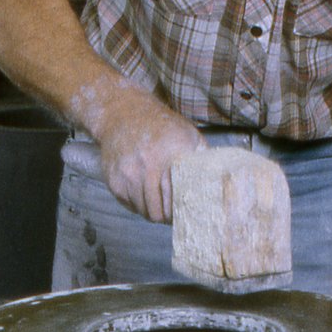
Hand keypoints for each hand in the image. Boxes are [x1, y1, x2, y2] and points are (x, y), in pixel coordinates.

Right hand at [89, 81, 204, 221]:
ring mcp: (128, 174)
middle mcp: (148, 166)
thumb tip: (217, 181)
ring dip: (152, 212)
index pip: (178, 199)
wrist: (122, 114)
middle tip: (172, 214)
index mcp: (172, 155)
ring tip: (159, 205)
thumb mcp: (187, 134)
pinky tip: (144, 193)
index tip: (186, 212)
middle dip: (167, 217)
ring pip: (144, 211)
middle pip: (159, 212)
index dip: (182, 211)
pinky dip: (138, 204)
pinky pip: (129, 205)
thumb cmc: (160, 126)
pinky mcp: (114, 180)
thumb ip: (202, 157)